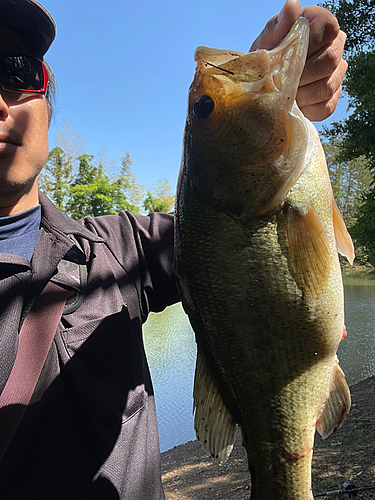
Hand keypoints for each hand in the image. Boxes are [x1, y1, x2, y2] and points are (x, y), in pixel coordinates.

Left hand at [250, 0, 346, 120]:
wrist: (261, 87)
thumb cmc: (266, 58)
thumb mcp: (266, 41)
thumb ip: (278, 25)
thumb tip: (292, 5)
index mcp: (319, 25)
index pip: (328, 28)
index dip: (309, 43)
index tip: (290, 54)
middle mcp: (334, 47)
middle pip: (330, 60)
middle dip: (302, 73)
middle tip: (281, 79)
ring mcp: (336, 75)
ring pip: (328, 85)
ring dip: (302, 93)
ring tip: (285, 92)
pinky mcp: (331, 99)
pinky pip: (325, 106)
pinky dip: (306, 108)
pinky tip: (294, 103)